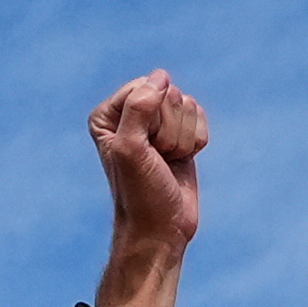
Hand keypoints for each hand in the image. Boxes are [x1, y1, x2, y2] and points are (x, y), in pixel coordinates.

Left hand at [85, 71, 205, 306]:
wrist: (161, 229)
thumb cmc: (141, 193)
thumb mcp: (131, 148)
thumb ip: (139, 108)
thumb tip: (160, 77)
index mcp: (108, 114)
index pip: (145, 88)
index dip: (152, 119)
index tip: (145, 150)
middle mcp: (130, 114)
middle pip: (169, 95)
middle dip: (170, 130)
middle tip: (158, 160)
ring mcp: (157, 124)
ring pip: (187, 105)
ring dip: (183, 139)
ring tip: (167, 163)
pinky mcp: (179, 135)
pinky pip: (199, 118)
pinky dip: (196, 142)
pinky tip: (182, 161)